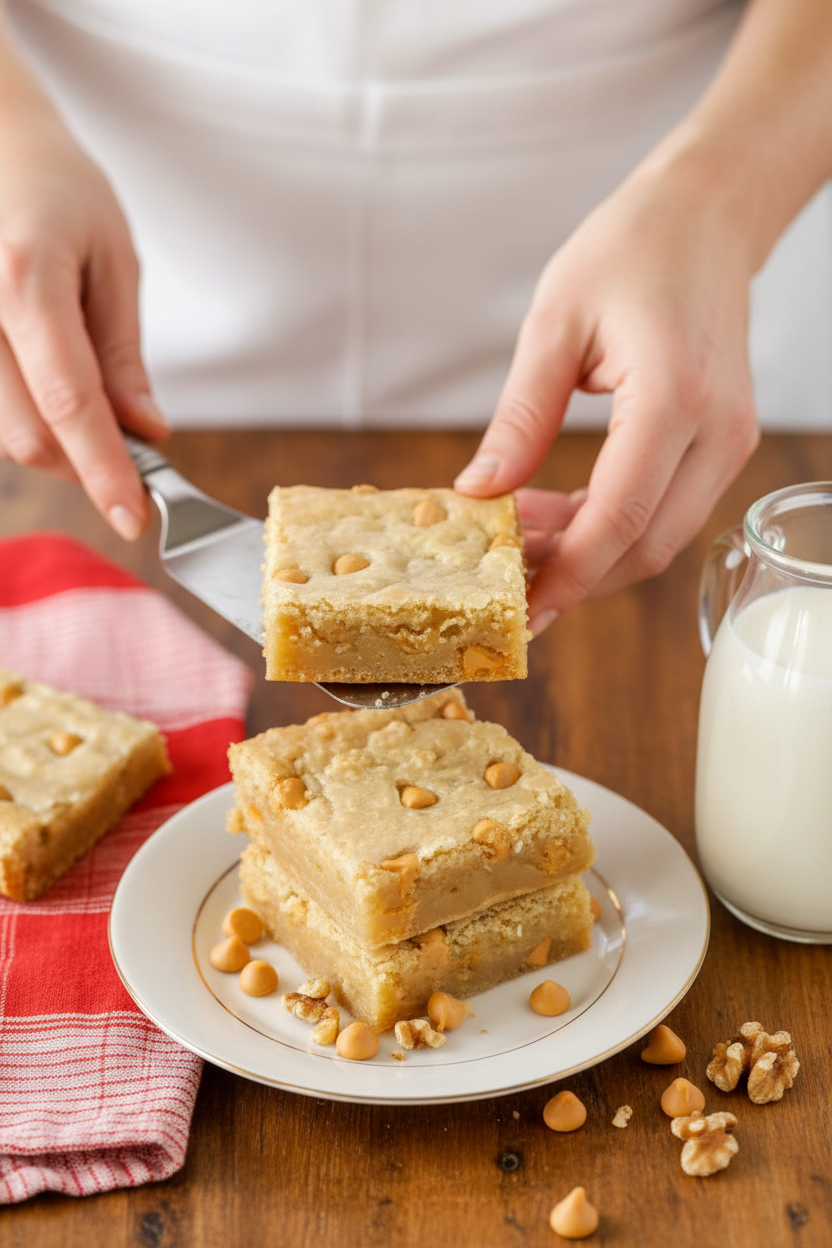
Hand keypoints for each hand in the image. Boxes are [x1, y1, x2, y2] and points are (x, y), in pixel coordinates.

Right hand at [0, 64, 167, 537]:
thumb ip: (121, 354)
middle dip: (84, 461)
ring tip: (84, 402)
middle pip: (27, 434)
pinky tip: (42, 390)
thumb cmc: (57, 190)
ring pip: (0, 431)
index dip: (104, 471)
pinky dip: (21, 418)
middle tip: (130, 451)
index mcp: (24, 277)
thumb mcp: (112, 260)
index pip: (70, 403)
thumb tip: (145, 433)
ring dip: (51, 440)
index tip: (135, 519)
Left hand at [454, 149, 760, 632]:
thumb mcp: (554, 324)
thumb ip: (520, 417)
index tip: (521, 607)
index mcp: (673, 397)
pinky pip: (667, 509)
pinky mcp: (722, 443)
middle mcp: (715, 430)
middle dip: (574, 576)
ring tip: (521, 537)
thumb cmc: (631, 249)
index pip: (619, 516)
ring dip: (589, 552)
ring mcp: (728, 441)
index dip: (567, 572)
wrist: (707, 216)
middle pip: (645, 545)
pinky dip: (612, 526)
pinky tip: (558, 512)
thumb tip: (480, 492)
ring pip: (658, 537)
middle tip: (507, 581)